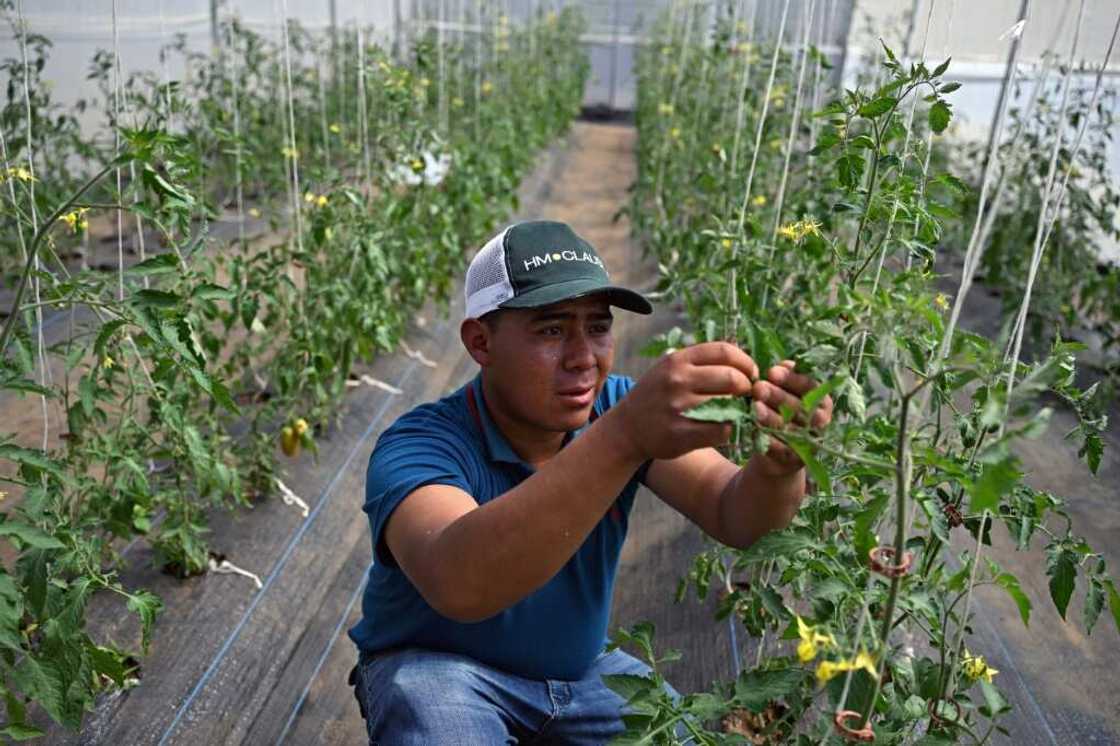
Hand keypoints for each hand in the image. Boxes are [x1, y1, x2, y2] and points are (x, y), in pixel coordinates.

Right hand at [608, 342, 758, 460]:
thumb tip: (742, 361)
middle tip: (747, 395)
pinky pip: (721, 430)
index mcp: (678, 360)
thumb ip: (700, 362)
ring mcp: (678, 407)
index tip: (751, 373)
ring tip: (738, 411)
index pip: (724, 351)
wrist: (627, 427)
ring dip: (740, 409)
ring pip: (729, 404)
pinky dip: (730, 428)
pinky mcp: (680, 433)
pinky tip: (726, 426)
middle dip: (747, 387)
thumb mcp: (669, 368)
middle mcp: (677, 380)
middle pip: (732, 377)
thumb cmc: (656, 395)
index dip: (745, 362)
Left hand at [750, 360, 833, 475]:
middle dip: (777, 396)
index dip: (791, 378)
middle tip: (758, 387)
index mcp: (822, 401)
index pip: (810, 386)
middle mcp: (821, 421)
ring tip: (755, 407)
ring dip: (772, 417)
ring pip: (790, 427)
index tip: (772, 371)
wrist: (779, 452)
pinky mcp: (795, 460)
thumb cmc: (782, 412)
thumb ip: (786, 378)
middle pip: (799, 406)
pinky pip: (781, 448)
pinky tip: (754, 429)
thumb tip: (783, 364)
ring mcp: (809, 442)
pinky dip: (768, 438)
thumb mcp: (786, 393)